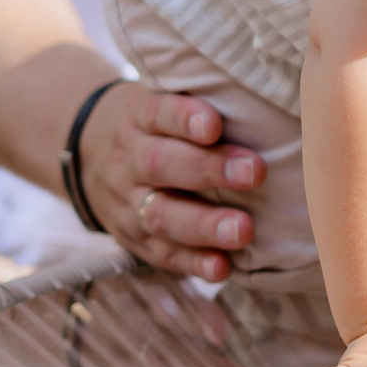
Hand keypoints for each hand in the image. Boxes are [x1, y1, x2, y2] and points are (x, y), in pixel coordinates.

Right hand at [79, 80, 265, 281]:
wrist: (86, 155)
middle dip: (208, 170)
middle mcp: (130, 160)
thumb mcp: (164, 101)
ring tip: (244, 230)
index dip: (184, 118)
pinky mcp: (134, 239)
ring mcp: (129, 203)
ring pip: (161, 215)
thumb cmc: (159, 124)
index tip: (215, 125)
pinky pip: (161, 253)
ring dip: (204, 226)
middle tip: (255, 173)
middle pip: (161, 164)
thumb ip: (208, 101)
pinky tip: (222, 267)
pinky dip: (193, 262)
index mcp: (139, 118)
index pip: (157, 112)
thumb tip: (280, 99)